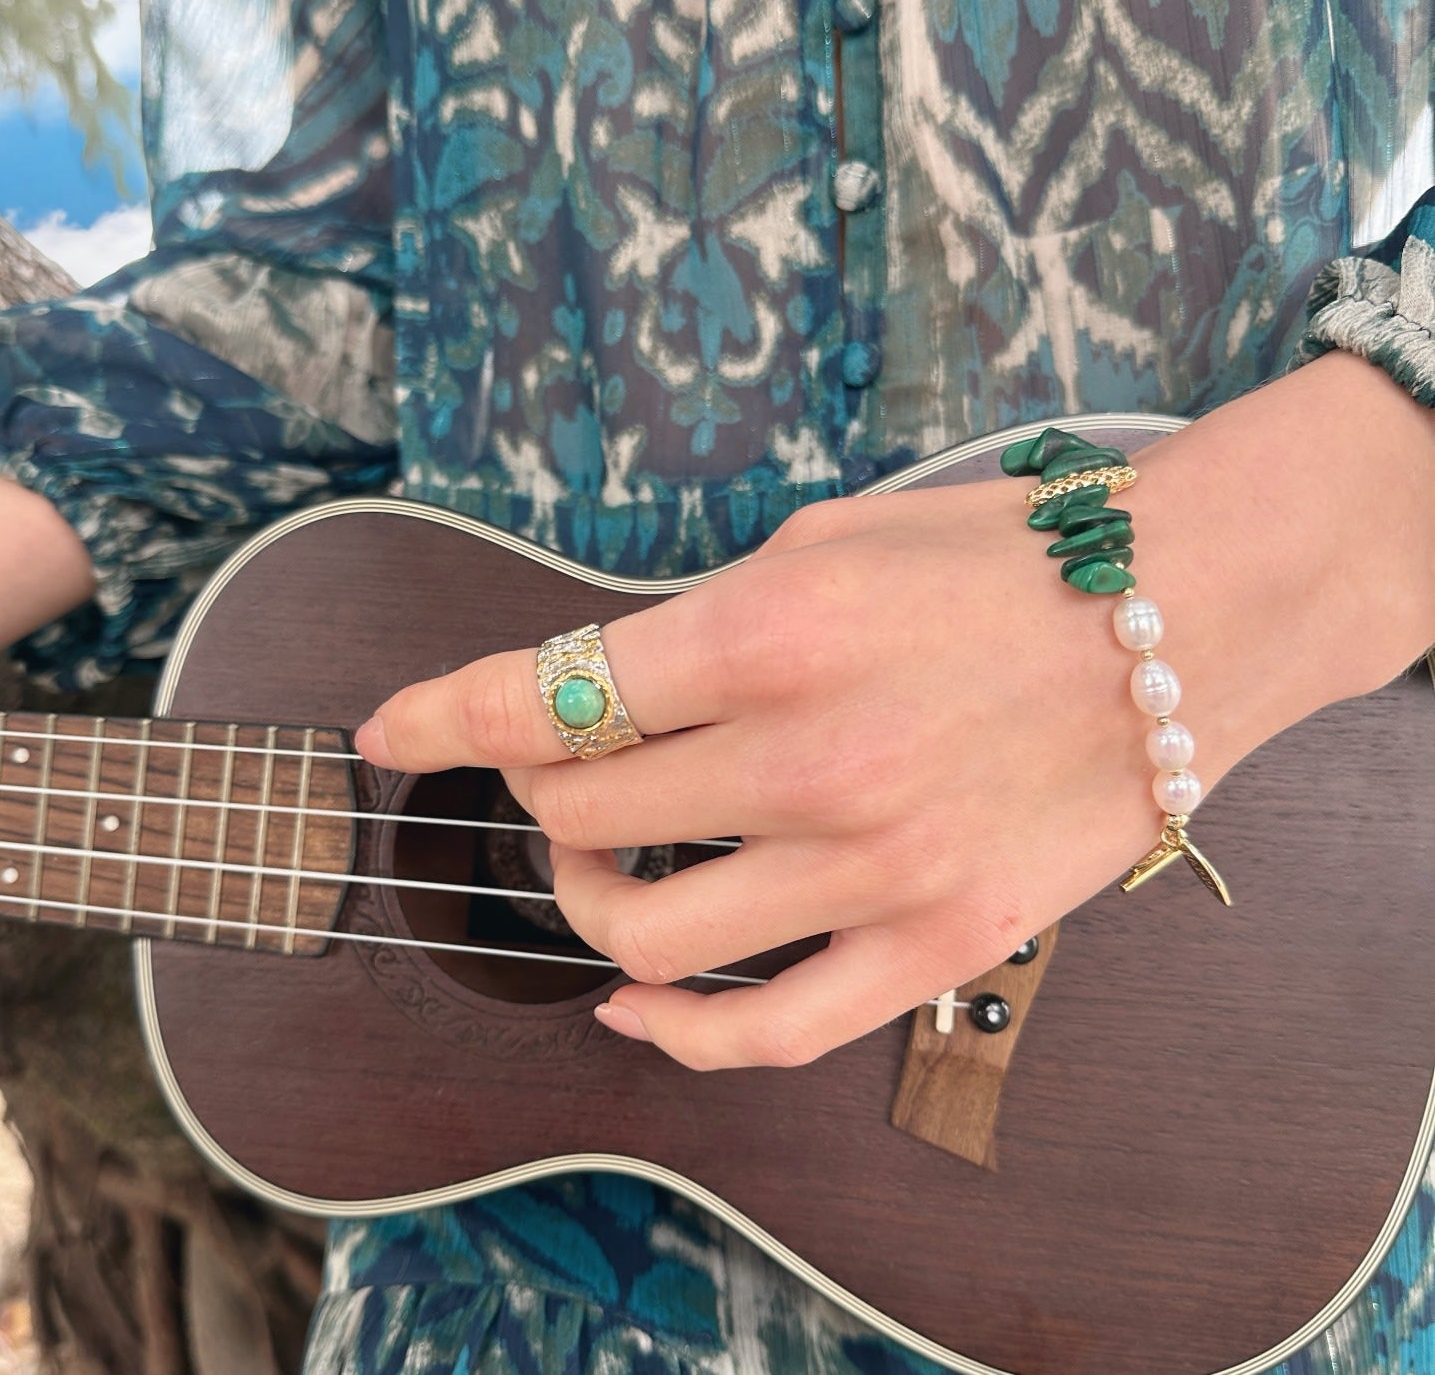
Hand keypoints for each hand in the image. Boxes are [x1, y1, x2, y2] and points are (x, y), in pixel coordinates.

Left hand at [355, 356, 1434, 1068]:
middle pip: (579, 813)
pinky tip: (636, 1008)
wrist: (1182, 616)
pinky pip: (768, 1033)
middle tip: (550, 775)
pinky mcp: (935, 941)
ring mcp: (872, 865)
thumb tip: (598, 692)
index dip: (443, 716)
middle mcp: (808, 758)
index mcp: (769, 632)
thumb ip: (702, 624)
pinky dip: (676, 1033)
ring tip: (596, 871)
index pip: (545, 693)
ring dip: (585, 903)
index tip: (392, 731)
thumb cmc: (1003, 557)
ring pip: (646, 935)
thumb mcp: (827, 540)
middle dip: (532, 792)